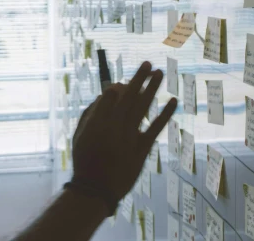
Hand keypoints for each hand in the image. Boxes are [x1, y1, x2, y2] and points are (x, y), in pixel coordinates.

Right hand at [72, 62, 177, 200]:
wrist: (96, 189)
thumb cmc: (86, 160)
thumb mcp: (80, 136)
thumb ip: (90, 114)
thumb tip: (105, 94)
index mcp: (96, 122)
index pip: (109, 96)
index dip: (117, 88)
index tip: (121, 84)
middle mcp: (113, 127)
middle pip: (128, 97)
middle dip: (139, 78)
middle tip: (148, 63)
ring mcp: (128, 138)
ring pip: (142, 107)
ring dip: (152, 88)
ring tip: (159, 73)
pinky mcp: (142, 149)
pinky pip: (155, 128)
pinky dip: (165, 114)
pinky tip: (173, 100)